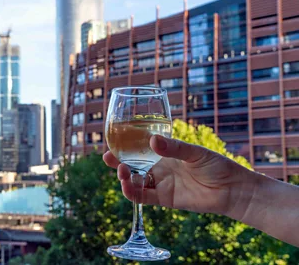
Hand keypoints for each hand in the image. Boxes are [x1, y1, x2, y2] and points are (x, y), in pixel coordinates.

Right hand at [103, 135, 253, 216]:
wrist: (232, 190)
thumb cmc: (217, 166)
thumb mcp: (195, 153)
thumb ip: (173, 148)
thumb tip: (152, 141)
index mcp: (165, 154)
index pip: (139, 150)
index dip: (124, 148)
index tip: (112, 142)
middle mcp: (160, 169)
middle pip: (132, 166)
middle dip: (118, 162)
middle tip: (108, 157)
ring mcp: (161, 184)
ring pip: (135, 182)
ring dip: (124, 177)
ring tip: (121, 171)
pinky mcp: (165, 199)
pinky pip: (143, 197)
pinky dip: (132, 192)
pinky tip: (127, 186)